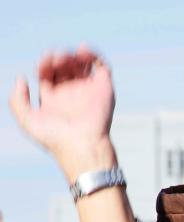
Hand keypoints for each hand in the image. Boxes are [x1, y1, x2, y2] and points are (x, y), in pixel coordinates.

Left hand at [9, 47, 116, 180]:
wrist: (82, 146)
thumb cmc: (55, 137)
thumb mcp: (26, 120)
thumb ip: (16, 100)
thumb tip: (21, 78)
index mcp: (54, 99)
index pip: (48, 73)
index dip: (45, 63)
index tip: (44, 62)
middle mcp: (71, 93)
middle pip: (63, 67)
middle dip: (58, 59)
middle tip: (56, 59)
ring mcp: (89, 90)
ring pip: (81, 65)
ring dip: (73, 55)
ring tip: (68, 57)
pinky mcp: (104, 88)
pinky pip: (101, 67)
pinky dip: (94, 55)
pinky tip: (83, 50)